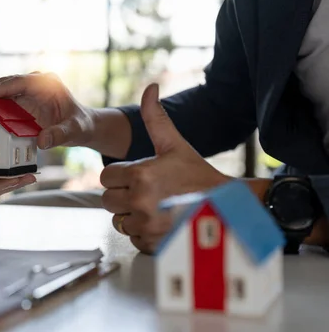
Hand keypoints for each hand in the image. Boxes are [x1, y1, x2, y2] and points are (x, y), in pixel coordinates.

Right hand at [0, 72, 96, 148]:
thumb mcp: (73, 131)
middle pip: (8, 83)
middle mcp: (37, 83)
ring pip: (5, 91)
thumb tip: (42, 141)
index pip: (21, 82)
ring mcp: (29, 91)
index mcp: (48, 83)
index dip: (2, 87)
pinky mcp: (24, 100)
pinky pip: (6, 101)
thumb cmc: (80, 125)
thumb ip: (59, 135)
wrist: (82, 126)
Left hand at [100, 84, 229, 253]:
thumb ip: (155, 118)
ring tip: (155, 207)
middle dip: (122, 196)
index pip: (106, 177)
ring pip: (118, 221)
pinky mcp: (151, 244)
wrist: (225, 208)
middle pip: (107, 201)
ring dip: (131, 215)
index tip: (138, 177)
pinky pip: (131, 238)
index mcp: (140, 175)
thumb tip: (150, 88)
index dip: (120, 176)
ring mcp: (145, 226)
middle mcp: (139, 202)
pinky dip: (142, 233)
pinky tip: (160, 222)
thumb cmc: (198, 175)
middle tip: (146, 192)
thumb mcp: (175, 145)